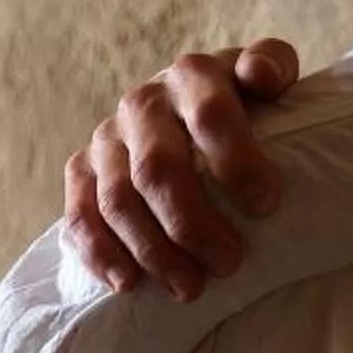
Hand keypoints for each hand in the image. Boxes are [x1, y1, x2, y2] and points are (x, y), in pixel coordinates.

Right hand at [66, 39, 300, 301]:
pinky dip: (100, 254)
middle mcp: (142, 104)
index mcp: (191, 76)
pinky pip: (79, 217)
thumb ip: (272, 64)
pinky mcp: (80, 171)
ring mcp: (106, 139)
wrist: (183, 115)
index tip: (266, 207)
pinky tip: (128, 284)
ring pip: (118, 201)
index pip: (210, 116)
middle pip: (158, 169)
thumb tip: (263, 79)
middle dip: (192, 224)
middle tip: (228, 264)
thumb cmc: (238, 109)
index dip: (237, 163)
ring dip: (153, 251)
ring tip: (190, 288)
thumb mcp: (262, 78)